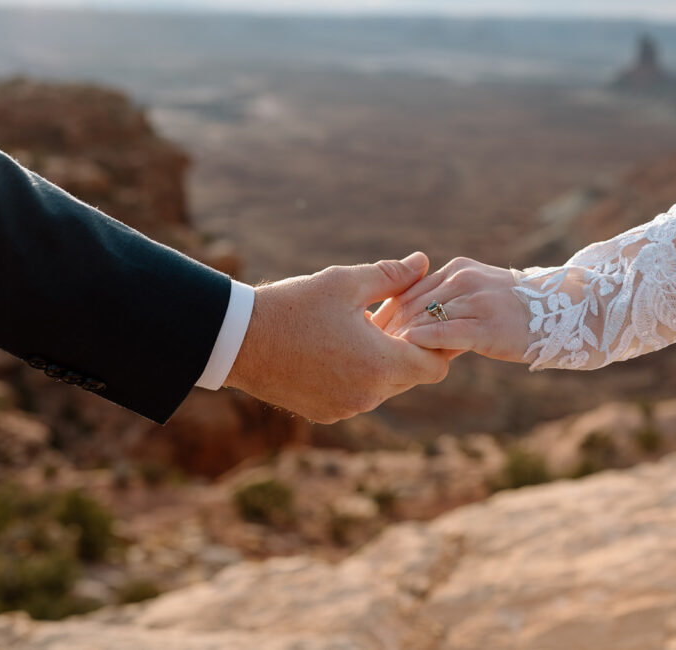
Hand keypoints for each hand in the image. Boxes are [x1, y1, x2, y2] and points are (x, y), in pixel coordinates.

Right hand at [225, 252, 450, 422]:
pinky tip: (339, 348)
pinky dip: (358, 376)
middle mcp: (368, 395)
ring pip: (384, 387)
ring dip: (382, 362)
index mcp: (380, 364)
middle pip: (411, 377)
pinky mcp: (325, 413)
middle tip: (393, 317)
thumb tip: (423, 262)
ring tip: (363, 329)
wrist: (237, 341)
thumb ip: (391, 275)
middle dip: (409, 349)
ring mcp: (346, 409)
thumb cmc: (292, 307)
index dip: (439, 344)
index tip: (427, 322)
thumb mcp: (344, 282)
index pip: (435, 367)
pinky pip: (357, 396)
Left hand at [372, 257, 528, 362]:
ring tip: (379, 354)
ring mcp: (476, 300)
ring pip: (425, 318)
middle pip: (411, 303)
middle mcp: (463, 279)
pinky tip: (407, 352)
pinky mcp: (487, 324)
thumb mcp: (477, 293)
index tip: (365, 330)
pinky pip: (447, 332)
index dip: (385, 311)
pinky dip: (423, 341)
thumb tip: (409, 319)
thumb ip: (446, 299)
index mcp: (457, 269)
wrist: (565, 312)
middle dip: (387, 326)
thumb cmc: (516, 310)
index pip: (409, 289)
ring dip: (399, 337)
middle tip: (363, 346)